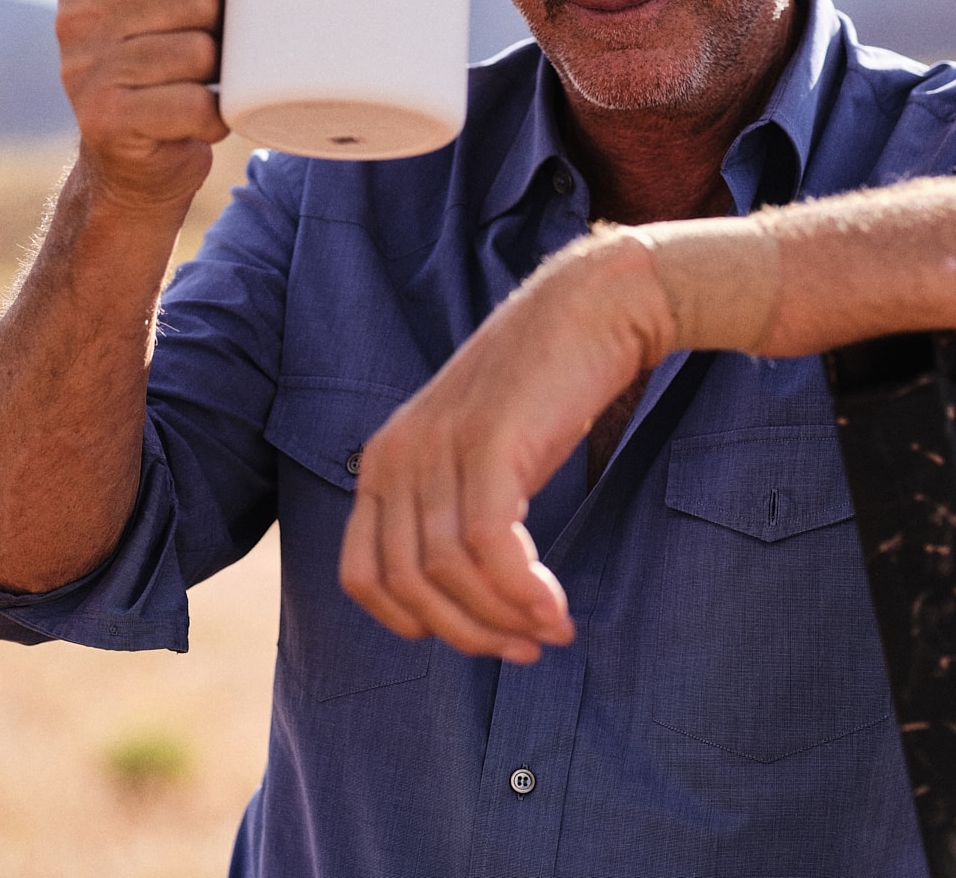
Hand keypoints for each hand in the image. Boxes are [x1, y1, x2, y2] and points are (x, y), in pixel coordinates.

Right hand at [55, 0, 264, 213]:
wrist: (138, 162)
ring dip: (219, 74)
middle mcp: (73, 13)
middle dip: (223, 27)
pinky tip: (201, 116)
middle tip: (216, 49)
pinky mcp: (102, 119)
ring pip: (196, 51)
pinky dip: (214, 116)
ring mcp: (80, 67)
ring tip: (204, 83)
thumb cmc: (173, 57)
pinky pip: (192, 104)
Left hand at [339, 231, 674, 662]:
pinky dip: (522, 593)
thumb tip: (461, 605)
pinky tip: (556, 609)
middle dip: (468, 634)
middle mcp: (396, 454)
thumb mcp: (474, 451)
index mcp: (381, 460)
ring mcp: (438, 447)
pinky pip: (489, 548)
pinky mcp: (488, 444)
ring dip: (504, 619)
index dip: (415, 624)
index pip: (363, 578)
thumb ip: (450, 510)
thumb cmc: (543, 388)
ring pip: (450, 574)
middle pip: (407, 587)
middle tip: (525, 647)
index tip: (476, 635)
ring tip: (551, 630)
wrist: (592, 308)